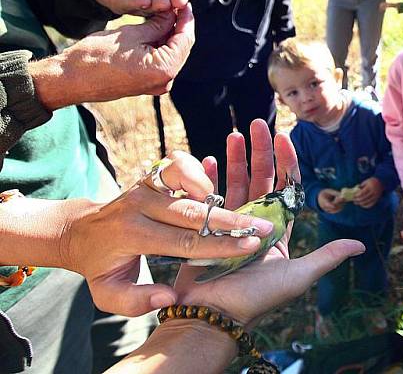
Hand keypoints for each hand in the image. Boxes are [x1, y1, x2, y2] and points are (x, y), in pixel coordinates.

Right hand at [29, 5, 194, 109]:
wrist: (71, 79)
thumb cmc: (96, 56)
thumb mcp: (131, 33)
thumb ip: (157, 24)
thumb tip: (173, 12)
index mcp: (164, 70)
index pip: (185, 39)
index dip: (186, 19)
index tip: (184, 2)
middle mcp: (165, 81)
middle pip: (180, 47)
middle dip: (178, 26)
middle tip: (176, 5)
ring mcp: (157, 85)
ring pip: (171, 53)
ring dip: (169, 34)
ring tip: (166, 13)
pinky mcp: (148, 83)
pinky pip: (160, 60)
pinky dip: (160, 45)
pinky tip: (156, 28)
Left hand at [59, 151, 274, 316]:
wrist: (79, 231)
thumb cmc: (100, 267)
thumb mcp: (107, 294)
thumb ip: (137, 301)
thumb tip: (169, 296)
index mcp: (132, 235)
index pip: (185, 241)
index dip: (221, 245)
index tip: (250, 247)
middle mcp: (139, 205)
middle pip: (194, 211)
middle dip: (232, 220)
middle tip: (263, 225)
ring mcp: (144, 185)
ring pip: (185, 175)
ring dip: (214, 189)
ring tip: (239, 203)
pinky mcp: (150, 175)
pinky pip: (177, 163)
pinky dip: (197, 169)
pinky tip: (210, 189)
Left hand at [86, 0, 202, 14]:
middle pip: (169, 1)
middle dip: (176, 1)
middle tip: (181, 0)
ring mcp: (139, 2)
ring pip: (152, 7)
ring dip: (160, 5)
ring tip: (166, 2)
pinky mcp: (121, 4)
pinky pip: (130, 5)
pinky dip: (138, 4)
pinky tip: (145, 1)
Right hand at [174, 120, 364, 327]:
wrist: (214, 315)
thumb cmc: (257, 298)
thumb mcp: (299, 276)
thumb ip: (327, 257)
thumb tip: (360, 246)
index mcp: (277, 229)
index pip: (286, 187)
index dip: (286, 161)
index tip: (284, 137)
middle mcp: (254, 223)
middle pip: (260, 178)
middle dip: (259, 150)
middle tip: (256, 124)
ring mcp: (228, 224)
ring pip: (235, 182)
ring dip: (235, 157)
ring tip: (234, 133)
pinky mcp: (203, 228)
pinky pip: (207, 197)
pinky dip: (208, 178)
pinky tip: (208, 158)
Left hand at [353, 177, 382, 208]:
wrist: (381, 182)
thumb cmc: (371, 181)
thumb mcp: (366, 182)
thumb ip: (360, 186)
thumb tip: (355, 191)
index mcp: (370, 187)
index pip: (362, 193)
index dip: (357, 195)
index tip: (353, 196)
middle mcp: (373, 192)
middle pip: (364, 198)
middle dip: (358, 200)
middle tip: (354, 200)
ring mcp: (376, 196)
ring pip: (367, 202)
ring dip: (361, 203)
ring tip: (356, 203)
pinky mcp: (377, 199)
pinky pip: (371, 204)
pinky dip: (366, 206)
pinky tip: (362, 205)